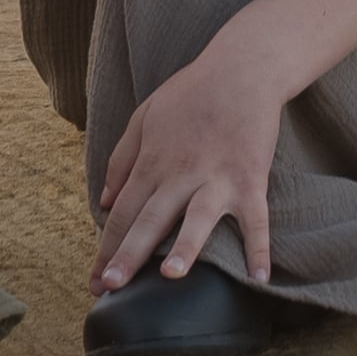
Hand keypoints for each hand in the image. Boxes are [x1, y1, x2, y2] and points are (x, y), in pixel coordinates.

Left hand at [96, 15, 293, 292]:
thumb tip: (104, 201)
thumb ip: (121, 159)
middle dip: (128, 255)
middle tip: (109, 287)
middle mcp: (180, 173)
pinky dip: (259, 247)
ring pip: (197, 218)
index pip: (123, 212)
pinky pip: (256, 219)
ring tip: (170, 276)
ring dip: (185, 247)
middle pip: (149, 220)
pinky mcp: (251, 178)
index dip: (107, 247)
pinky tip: (260, 278)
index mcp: (152, 162)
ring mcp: (217, 177)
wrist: (242, 68)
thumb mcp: (144, 116)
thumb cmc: (191, 92)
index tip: (96, 283)